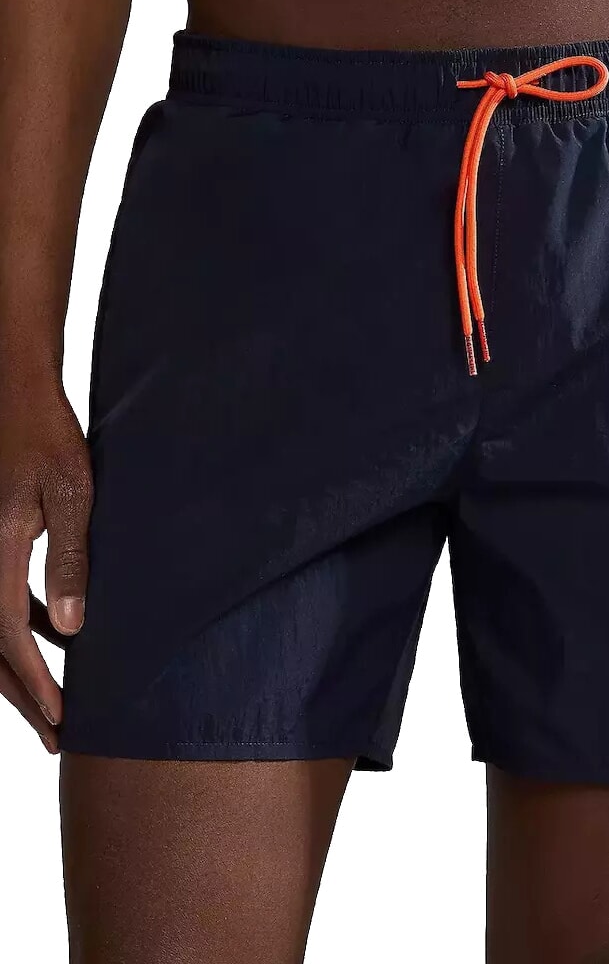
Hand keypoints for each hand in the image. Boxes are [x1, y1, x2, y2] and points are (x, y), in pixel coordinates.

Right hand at [0, 377, 91, 751]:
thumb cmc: (51, 439)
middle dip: (24, 695)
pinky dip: (23, 629)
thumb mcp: (73, 495)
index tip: (61, 720)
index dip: (36, 683)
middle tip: (56, 738)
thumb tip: (72, 630)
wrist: (16, 396)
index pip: (10, 637)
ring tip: (56, 704)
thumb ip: (71, 561)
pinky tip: (58, 638)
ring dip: (21, 669)